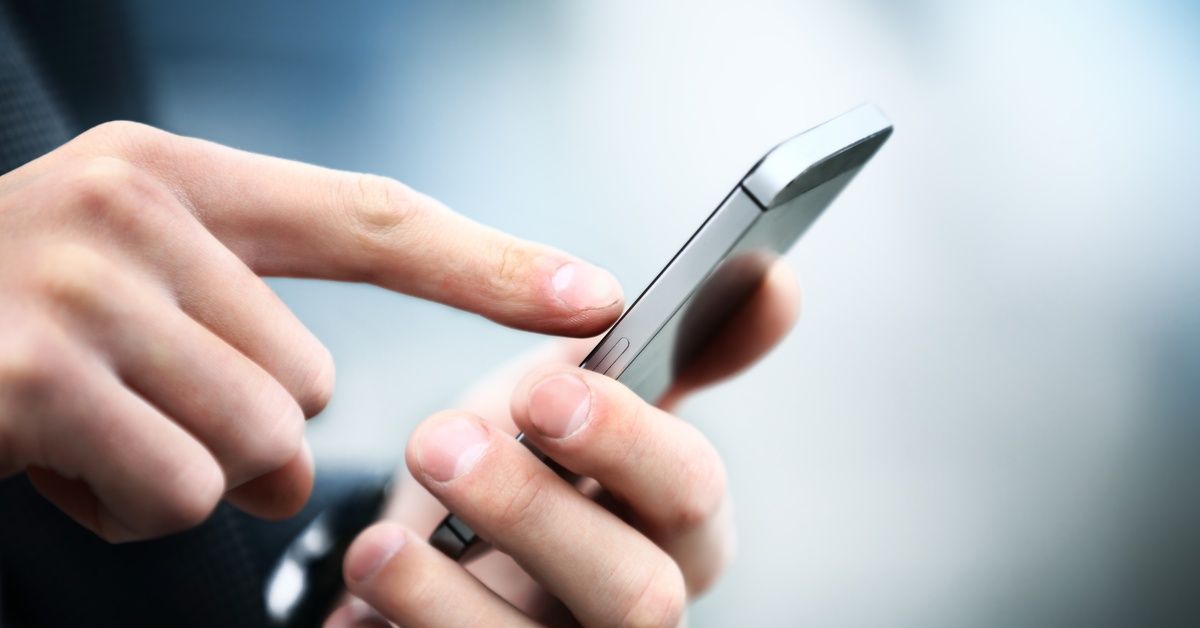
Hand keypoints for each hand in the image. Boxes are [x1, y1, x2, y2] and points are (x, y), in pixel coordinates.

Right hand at [0, 122, 622, 541]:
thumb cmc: (0, 320)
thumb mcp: (122, 282)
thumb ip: (239, 324)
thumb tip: (318, 441)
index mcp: (177, 181)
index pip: (372, 219)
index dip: (492, 263)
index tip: (592, 293)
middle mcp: (135, 213)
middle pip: (309, 380)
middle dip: (245, 428)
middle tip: (138, 404)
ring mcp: (85, 290)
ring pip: (256, 447)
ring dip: (186, 473)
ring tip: (91, 431)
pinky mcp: (40, 379)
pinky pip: (181, 494)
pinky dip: (128, 509)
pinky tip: (50, 462)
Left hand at [327, 261, 799, 626]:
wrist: (454, 544)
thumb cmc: (540, 458)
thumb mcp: (597, 393)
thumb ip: (677, 347)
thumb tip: (772, 280)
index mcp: (678, 522)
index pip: (692, 491)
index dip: (625, 442)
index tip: (546, 385)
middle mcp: (639, 602)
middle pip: (637, 595)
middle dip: (535, 515)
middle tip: (439, 441)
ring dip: (448, 600)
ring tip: (378, 546)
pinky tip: (354, 614)